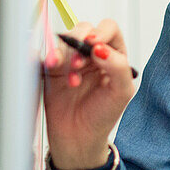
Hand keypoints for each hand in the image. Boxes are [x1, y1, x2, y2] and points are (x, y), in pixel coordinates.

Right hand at [43, 19, 135, 169]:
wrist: (78, 139)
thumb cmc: (103, 115)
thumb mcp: (121, 92)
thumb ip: (118, 67)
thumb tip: (101, 48)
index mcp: (113, 55)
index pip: (109, 30)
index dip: (102, 32)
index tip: (94, 44)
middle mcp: (92, 54)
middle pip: (85, 30)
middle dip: (81, 42)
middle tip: (80, 63)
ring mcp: (71, 60)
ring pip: (65, 40)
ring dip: (66, 54)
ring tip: (72, 78)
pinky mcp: (52, 70)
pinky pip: (47, 54)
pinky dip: (49, 57)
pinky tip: (53, 67)